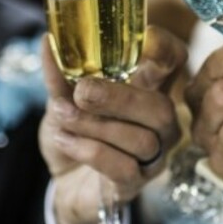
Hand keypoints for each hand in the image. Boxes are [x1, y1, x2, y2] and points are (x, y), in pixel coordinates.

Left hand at [39, 26, 186, 223]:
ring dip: (95, 125)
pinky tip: (65, 140)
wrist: (64, 181)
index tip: (144, 39)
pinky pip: (122, 167)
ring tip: (63, 117)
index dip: (165, 49)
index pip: (175, 62)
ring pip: (141, 139)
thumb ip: (61, 73)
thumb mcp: (63, 97)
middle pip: (160, 107)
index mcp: (150, 88)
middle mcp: (161, 121)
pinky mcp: (136, 184)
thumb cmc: (75, 131)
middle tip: (82, 92)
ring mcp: (153, 155)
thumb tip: (47, 41)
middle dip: (120, 97)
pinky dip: (89, 150)